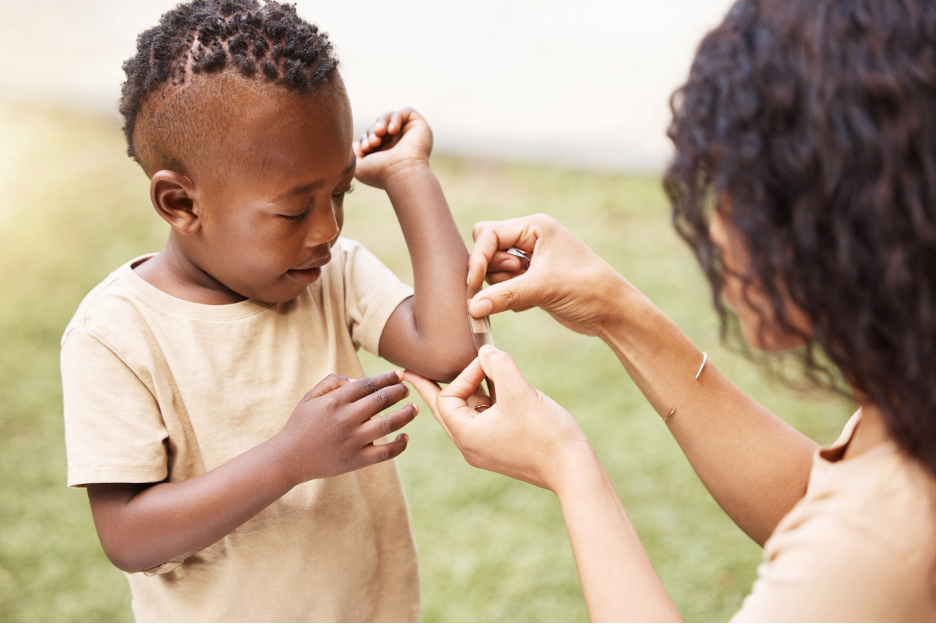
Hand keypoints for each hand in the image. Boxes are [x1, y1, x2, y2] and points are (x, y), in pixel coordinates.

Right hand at [275, 370, 417, 485]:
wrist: (288, 459)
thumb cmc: (301, 425)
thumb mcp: (310, 397)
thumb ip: (332, 382)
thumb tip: (358, 379)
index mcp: (335, 400)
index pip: (369, 384)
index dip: (388, 377)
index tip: (400, 375)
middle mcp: (346, 418)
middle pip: (382, 400)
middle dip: (400, 391)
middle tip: (407, 389)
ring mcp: (353, 440)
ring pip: (389, 423)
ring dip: (406, 414)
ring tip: (414, 408)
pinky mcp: (357, 460)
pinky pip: (385, 452)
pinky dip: (399, 445)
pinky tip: (405, 437)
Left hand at [353, 108, 432, 189]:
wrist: (400, 174)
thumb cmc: (380, 173)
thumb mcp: (359, 166)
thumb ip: (355, 154)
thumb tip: (357, 144)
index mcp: (387, 154)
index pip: (373, 137)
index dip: (366, 138)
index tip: (366, 147)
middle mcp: (399, 144)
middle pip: (380, 126)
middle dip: (373, 130)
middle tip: (373, 142)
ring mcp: (410, 135)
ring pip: (391, 117)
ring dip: (381, 122)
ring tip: (379, 132)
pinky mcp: (419, 126)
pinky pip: (406, 112)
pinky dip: (395, 118)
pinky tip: (392, 130)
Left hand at [405, 346, 592, 492]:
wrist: (573, 470)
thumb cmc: (546, 433)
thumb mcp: (519, 390)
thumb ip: (497, 364)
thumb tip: (485, 352)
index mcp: (466, 435)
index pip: (446, 397)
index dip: (464, 375)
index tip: (488, 364)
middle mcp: (470, 446)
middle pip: (444, 409)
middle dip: (431, 388)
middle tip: (408, 373)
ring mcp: (485, 449)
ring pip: (467, 413)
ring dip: (471, 390)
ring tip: (471, 372)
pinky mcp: (501, 448)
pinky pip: (484, 420)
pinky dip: (486, 401)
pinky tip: (498, 388)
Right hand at [467, 214, 629, 336]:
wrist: (612, 312)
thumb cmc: (586, 289)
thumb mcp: (543, 288)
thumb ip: (504, 295)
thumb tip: (472, 307)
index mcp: (535, 227)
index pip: (489, 234)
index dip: (478, 258)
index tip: (474, 283)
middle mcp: (530, 239)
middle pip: (487, 248)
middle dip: (490, 269)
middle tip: (514, 279)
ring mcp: (530, 260)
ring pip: (493, 270)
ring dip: (502, 285)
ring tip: (529, 293)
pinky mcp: (530, 280)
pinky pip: (503, 286)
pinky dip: (509, 297)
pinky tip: (533, 303)